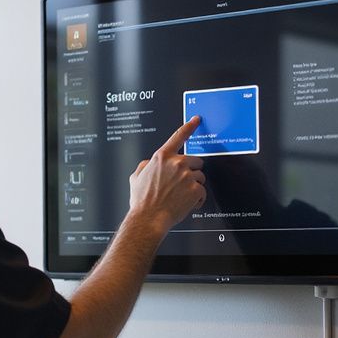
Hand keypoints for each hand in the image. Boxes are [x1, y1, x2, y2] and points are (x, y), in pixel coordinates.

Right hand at [128, 116, 206, 234]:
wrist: (149, 218)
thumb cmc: (142, 201)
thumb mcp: (135, 178)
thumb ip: (144, 166)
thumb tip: (149, 164)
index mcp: (161, 158)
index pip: (178, 136)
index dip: (189, 126)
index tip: (196, 120)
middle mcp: (176, 164)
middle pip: (196, 161)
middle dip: (191, 171)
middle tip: (182, 184)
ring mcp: (187, 176)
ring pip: (200, 177)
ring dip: (194, 186)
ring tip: (182, 196)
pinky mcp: (195, 189)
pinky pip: (202, 192)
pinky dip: (197, 199)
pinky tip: (187, 204)